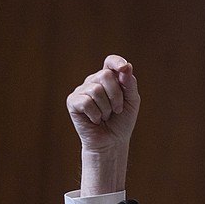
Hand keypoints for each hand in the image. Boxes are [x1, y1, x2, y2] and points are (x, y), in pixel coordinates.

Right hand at [66, 55, 140, 195]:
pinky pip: (86, 102)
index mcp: (109, 79)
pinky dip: (96, 114)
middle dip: (116, 96)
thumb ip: (130, 84)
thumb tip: (126, 67)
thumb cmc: (122, 121)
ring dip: (106, 108)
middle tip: (117, 110)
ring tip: (105, 116)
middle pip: (106, 76)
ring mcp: (82, 90)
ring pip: (96, 90)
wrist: (112, 141)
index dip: (116, 62)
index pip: (110, 62)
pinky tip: (95, 120)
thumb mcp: (131, 101)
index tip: (124, 68)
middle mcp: (94, 81)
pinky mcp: (73, 102)